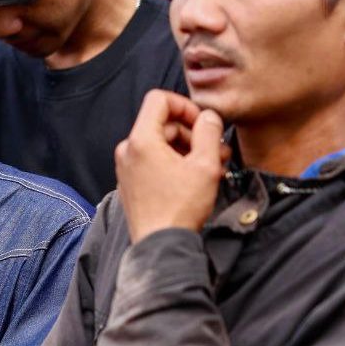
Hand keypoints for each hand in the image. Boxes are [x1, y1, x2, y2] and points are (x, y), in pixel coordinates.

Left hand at [116, 90, 225, 243]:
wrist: (160, 245)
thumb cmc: (180, 208)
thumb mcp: (205, 165)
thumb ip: (208, 132)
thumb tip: (208, 116)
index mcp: (141, 140)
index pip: (159, 99)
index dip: (185, 105)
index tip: (203, 123)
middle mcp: (128, 150)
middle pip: (163, 123)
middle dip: (193, 133)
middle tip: (217, 150)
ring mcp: (127, 167)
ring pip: (161, 144)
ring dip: (189, 150)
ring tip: (214, 166)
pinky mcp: (131, 182)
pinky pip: (154, 161)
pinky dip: (175, 163)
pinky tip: (197, 178)